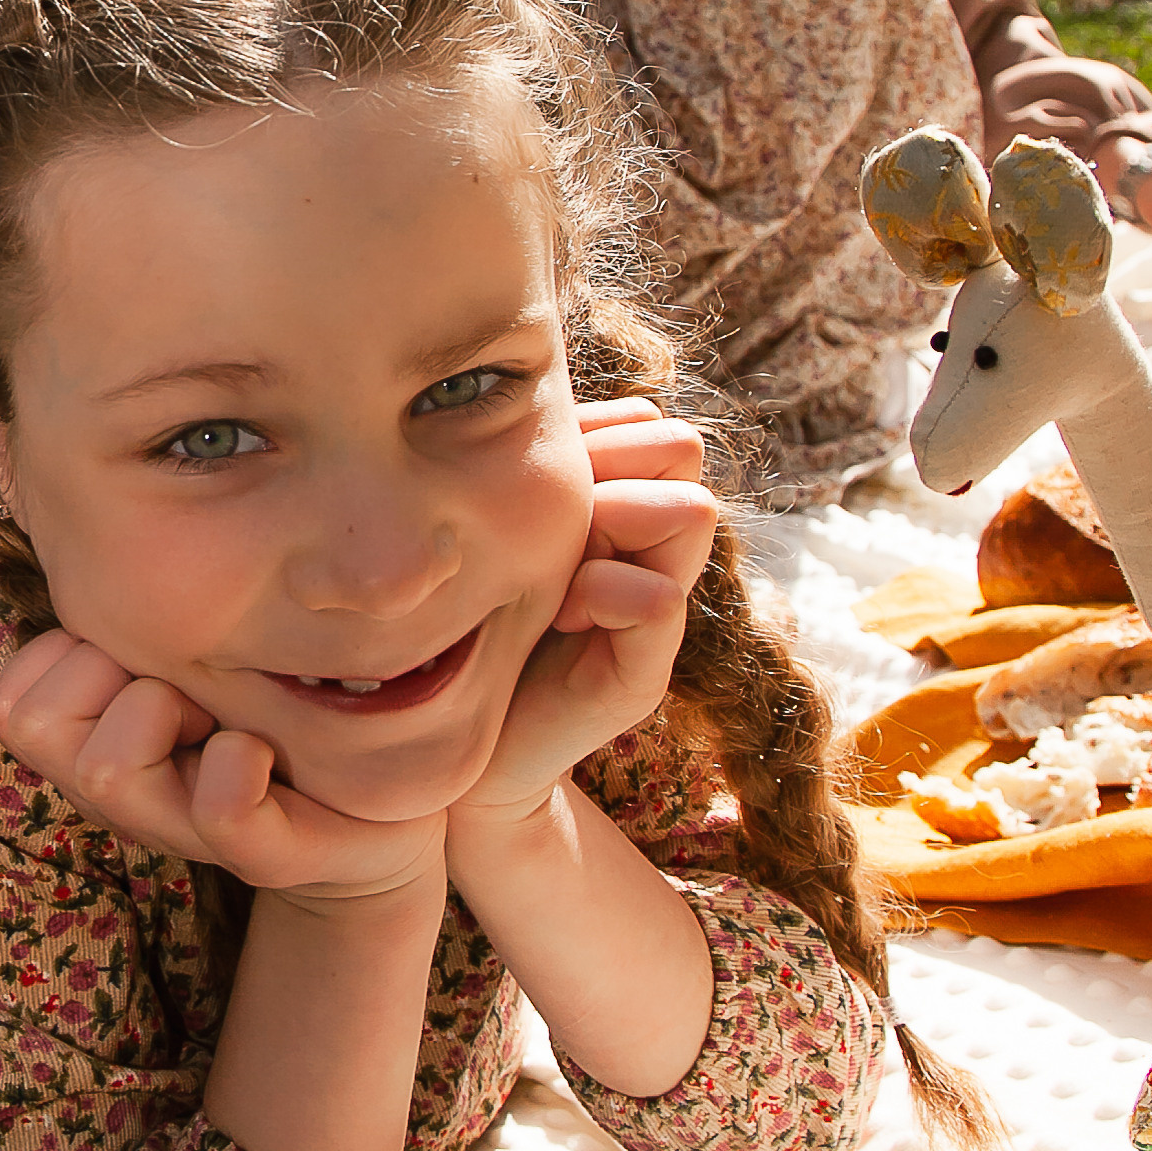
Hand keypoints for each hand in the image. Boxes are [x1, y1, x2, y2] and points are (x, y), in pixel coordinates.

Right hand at [0, 632, 444, 903]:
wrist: (373, 806)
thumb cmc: (265, 704)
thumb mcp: (179, 650)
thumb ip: (125, 611)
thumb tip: (90, 541)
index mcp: (98, 740)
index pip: (9, 700)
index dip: (69, 659)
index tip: (144, 656)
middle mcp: (125, 794)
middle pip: (34, 726)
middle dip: (108, 677)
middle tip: (185, 688)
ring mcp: (186, 830)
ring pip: (103, 768)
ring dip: (162, 713)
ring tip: (221, 716)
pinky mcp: (267, 856)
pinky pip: (220, 810)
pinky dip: (234, 768)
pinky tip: (259, 751)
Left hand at [447, 397, 715, 847]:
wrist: (462, 748)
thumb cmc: (469, 627)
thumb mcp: (497, 535)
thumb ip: (529, 482)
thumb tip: (516, 402)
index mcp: (621, 518)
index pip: (654, 429)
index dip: (602, 433)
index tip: (534, 478)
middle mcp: (653, 559)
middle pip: (681, 455)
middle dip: (615, 465)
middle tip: (556, 520)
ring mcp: (659, 619)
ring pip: (689, 512)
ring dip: (614, 519)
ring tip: (560, 570)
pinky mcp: (643, 677)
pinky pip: (658, 599)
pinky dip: (604, 592)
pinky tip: (560, 615)